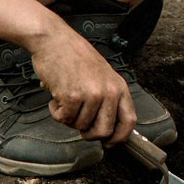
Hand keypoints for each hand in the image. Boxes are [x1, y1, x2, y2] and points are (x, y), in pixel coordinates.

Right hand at [27, 23, 136, 142]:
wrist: (54, 39)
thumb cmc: (75, 55)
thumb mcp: (102, 74)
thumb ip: (107, 97)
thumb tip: (107, 127)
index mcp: (118, 86)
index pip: (129, 121)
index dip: (119, 137)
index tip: (110, 143)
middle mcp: (108, 92)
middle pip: (103, 131)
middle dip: (89, 133)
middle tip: (79, 123)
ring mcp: (91, 94)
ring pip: (80, 126)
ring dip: (69, 117)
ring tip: (65, 98)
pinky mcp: (71, 97)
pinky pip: (63, 119)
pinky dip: (56, 112)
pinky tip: (56, 96)